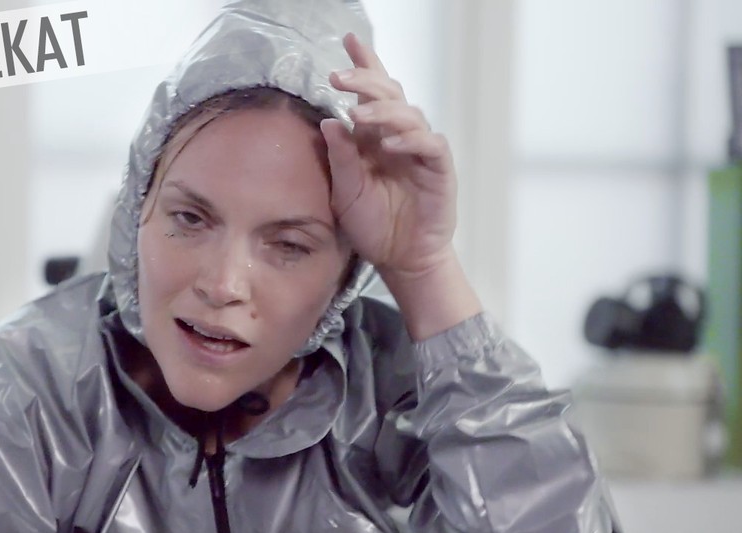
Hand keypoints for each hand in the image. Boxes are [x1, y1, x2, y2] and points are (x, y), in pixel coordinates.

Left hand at [323, 33, 480, 339]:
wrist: (400, 258)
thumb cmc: (373, 225)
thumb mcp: (345, 191)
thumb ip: (340, 157)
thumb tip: (328, 122)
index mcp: (374, 137)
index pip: (371, 93)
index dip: (365, 64)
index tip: (349, 40)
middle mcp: (398, 136)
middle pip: (389, 94)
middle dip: (366, 79)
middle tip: (340, 76)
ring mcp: (420, 150)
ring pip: (407, 114)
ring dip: (381, 111)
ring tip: (357, 116)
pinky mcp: (438, 168)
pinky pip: (428, 144)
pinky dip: (408, 140)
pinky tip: (388, 144)